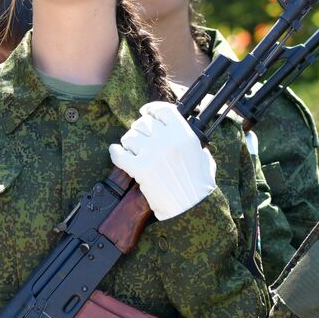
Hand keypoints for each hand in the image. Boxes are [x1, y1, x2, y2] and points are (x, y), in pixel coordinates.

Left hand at [109, 101, 215, 220]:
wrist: (192, 207)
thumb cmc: (200, 185)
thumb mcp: (203, 156)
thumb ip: (190, 142)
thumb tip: (178, 133)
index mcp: (184, 135)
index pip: (163, 110)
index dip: (152, 109)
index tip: (146, 112)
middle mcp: (168, 141)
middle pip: (144, 123)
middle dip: (139, 128)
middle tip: (139, 135)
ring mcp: (153, 154)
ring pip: (130, 137)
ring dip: (129, 142)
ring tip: (132, 148)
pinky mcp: (140, 170)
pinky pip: (120, 155)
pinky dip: (116, 153)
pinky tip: (116, 152)